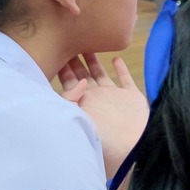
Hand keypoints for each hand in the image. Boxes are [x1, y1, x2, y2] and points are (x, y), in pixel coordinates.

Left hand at [59, 54, 149, 176]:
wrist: (131, 147)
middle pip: (83, 75)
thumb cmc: (103, 137)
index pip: (68, 81)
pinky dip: (121, 69)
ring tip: (88, 46)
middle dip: (75, 60)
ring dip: (95, 61)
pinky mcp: (132, 97)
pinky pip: (126, 79)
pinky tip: (116, 59)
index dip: (62, 67)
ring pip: (102, 74)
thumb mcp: (77, 116)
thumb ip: (70, 99)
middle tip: (69, 42)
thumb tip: (79, 81)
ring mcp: (114, 97)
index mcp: (82, 102)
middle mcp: (96, 98)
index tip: (56, 50)